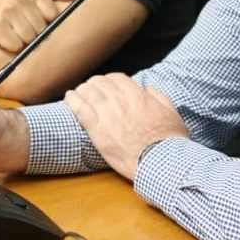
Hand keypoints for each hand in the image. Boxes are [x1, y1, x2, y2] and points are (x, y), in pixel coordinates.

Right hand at [0, 0, 80, 52]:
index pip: (53, 15)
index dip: (46, 22)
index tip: (35, 19)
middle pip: (41, 29)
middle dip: (34, 32)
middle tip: (21, 26)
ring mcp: (6, 11)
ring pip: (29, 39)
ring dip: (23, 40)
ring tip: (13, 31)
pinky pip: (15, 46)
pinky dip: (12, 46)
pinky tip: (5, 37)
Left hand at [65, 73, 188, 180]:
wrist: (161, 162)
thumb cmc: (169, 140)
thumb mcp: (171, 113)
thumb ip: (159, 97)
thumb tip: (150, 87)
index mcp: (138, 96)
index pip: (117, 78)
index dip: (110, 79)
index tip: (107, 84)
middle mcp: (120, 102)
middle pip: (100, 83)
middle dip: (95, 83)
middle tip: (91, 88)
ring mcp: (107, 116)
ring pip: (88, 93)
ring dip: (82, 90)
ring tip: (79, 92)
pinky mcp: (98, 132)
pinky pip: (80, 110)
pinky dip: (72, 101)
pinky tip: (68, 97)